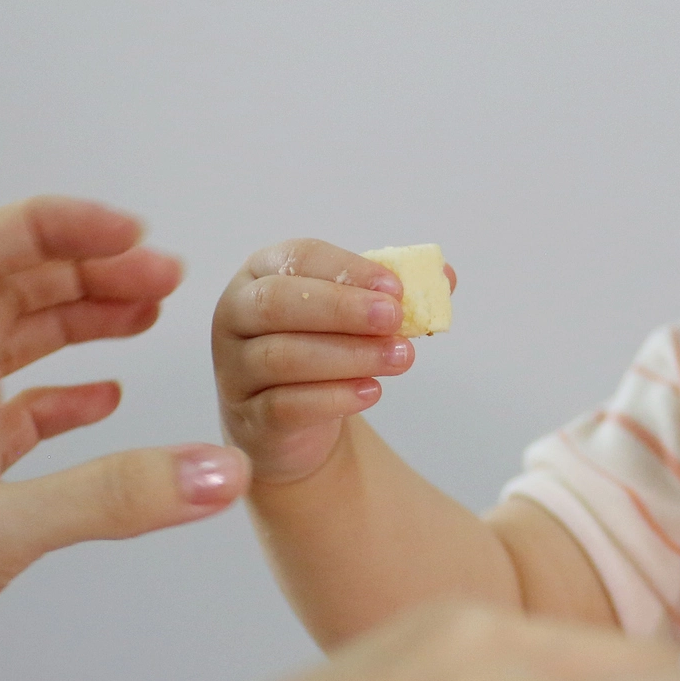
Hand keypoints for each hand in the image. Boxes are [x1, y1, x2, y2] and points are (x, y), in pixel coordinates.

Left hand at [0, 198, 247, 680]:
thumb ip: (111, 496)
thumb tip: (218, 469)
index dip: (50, 225)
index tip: (128, 237)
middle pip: (9, 289)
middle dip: (87, 267)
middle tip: (164, 277)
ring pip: (19, 349)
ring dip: (83, 321)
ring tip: (151, 314)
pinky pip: (22, 422)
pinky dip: (71, 400)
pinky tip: (109, 404)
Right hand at [213, 239, 454, 484]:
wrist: (293, 422)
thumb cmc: (324, 347)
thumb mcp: (355, 314)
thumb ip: (394, 292)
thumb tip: (445, 276)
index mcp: (263, 272)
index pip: (299, 258)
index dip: (348, 269)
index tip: (396, 287)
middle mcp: (237, 314)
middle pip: (277, 303)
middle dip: (341, 308)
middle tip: (394, 318)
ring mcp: (234, 368)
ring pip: (282, 356)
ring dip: (349, 355)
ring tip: (401, 358)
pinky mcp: (246, 416)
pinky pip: (283, 405)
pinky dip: (333, 398)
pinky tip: (371, 391)